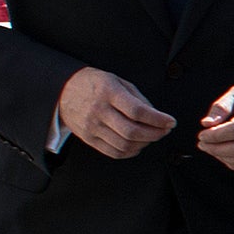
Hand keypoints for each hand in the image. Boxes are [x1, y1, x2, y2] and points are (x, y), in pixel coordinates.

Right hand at [57, 67, 176, 158]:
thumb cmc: (94, 84)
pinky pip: (114, 152)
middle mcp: (98, 111)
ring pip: (124, 144)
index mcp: (108, 93)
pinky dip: (131, 152)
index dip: (158, 119)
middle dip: (155, 134)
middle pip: (132, 131)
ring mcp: (92, 127)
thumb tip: (157, 116)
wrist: (63, 91)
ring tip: (153, 136)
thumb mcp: (117, 81)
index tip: (170, 121)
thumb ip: (138, 98)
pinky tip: (139, 144)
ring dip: (145, 143)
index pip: (137, 111)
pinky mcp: (88, 138)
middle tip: (165, 130)